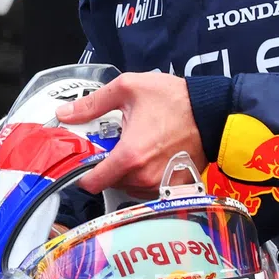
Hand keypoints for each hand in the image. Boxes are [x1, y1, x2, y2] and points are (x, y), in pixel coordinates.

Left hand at [55, 72, 205, 195]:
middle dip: (107, 166)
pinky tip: (151, 157)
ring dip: (126, 172)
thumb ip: (92, 104)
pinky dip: (145, 177)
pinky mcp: (175, 187)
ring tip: (136, 148)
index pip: (92, 182)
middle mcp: (144, 177)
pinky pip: (150, 189)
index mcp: (129, 156)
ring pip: (130, 187)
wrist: (214, 110)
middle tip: (114, 146)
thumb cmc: (174, 98)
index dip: (82, 173)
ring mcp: (161, 185)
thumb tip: (64, 114)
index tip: (84, 161)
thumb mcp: (128, 89)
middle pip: (110, 183)